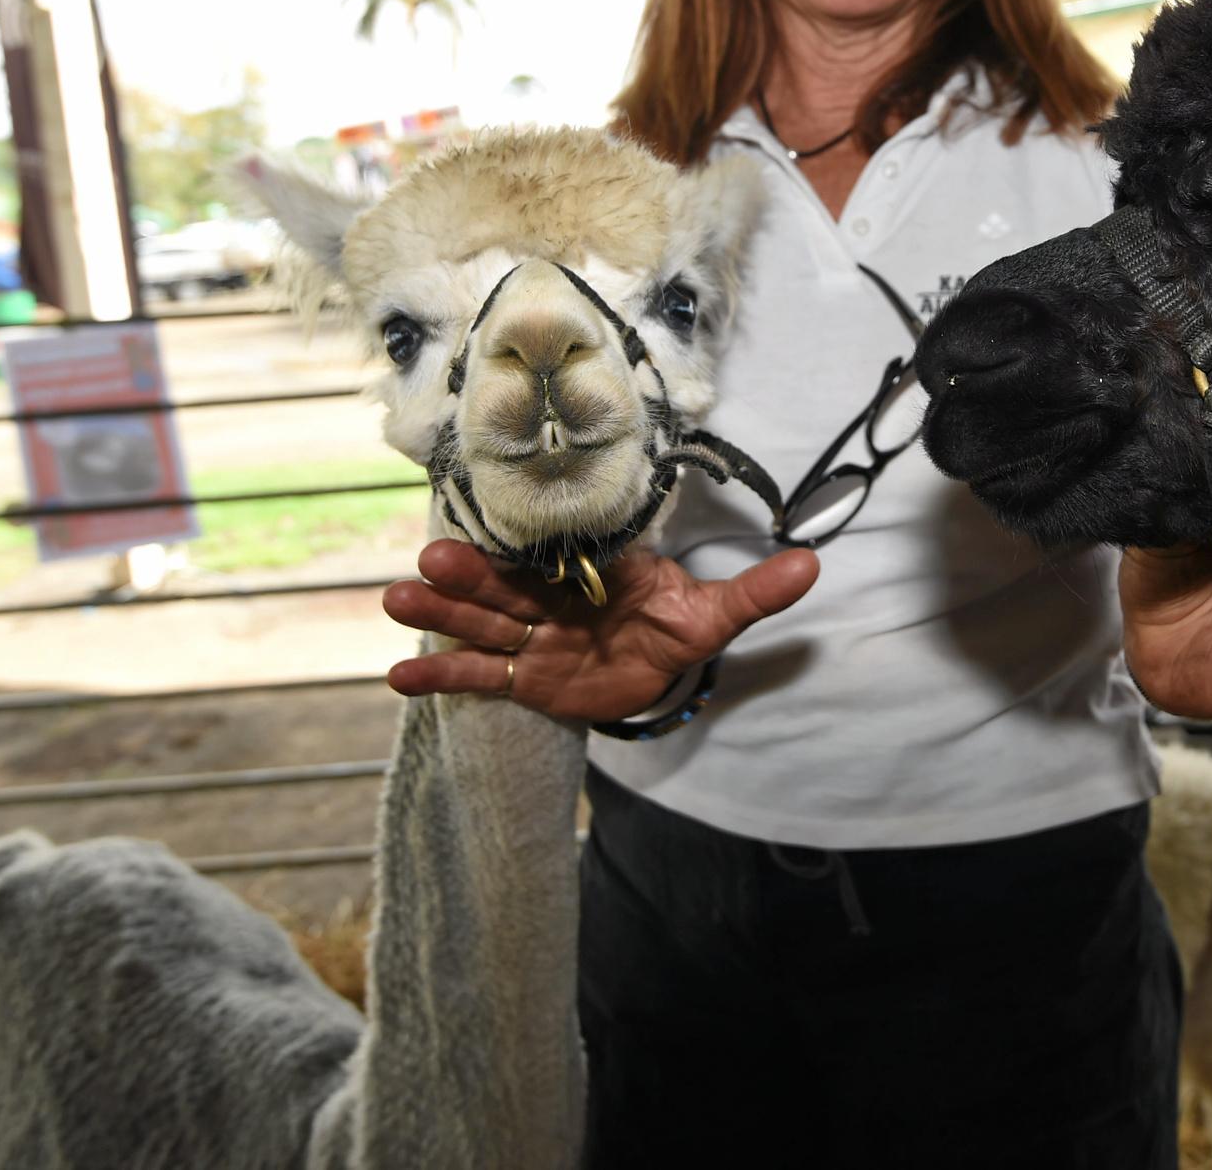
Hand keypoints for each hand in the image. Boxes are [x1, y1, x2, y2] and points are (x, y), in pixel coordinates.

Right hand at [382, 539, 818, 721]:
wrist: (647, 674)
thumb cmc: (669, 630)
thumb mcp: (712, 615)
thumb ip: (752, 592)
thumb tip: (814, 563)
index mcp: (592, 569)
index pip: (554, 555)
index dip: (522, 548)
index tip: (486, 534)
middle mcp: (551, 595)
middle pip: (506, 585)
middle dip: (467, 578)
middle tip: (427, 564)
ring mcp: (529, 635)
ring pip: (482, 623)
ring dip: (440, 616)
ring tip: (397, 603)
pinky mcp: (519, 676)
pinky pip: (476, 673)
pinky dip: (439, 674)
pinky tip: (398, 676)